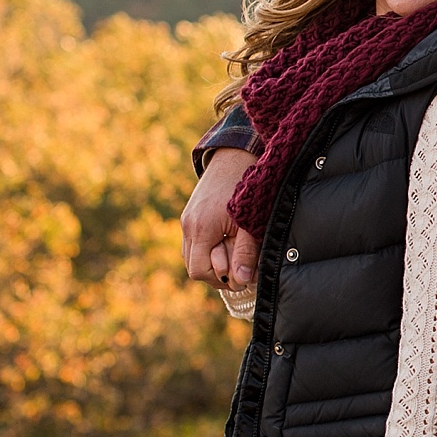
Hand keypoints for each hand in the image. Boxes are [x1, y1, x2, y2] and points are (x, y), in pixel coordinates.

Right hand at [182, 148, 258, 287]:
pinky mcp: (189, 215)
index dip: (220, 279)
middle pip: (193, 266)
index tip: (240, 276)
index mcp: (202, 228)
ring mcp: (186, 219)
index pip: (199, 271)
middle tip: (240, 266)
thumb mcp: (251, 224)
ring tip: (235, 252)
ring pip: (191, 255)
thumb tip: (241, 280)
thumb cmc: (246, 190)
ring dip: (211, 260)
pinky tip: (227, 241)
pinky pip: (192, 242)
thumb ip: (245, 253)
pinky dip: (207, 248)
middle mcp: (188, 225)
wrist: (234, 157)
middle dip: (216, 272)